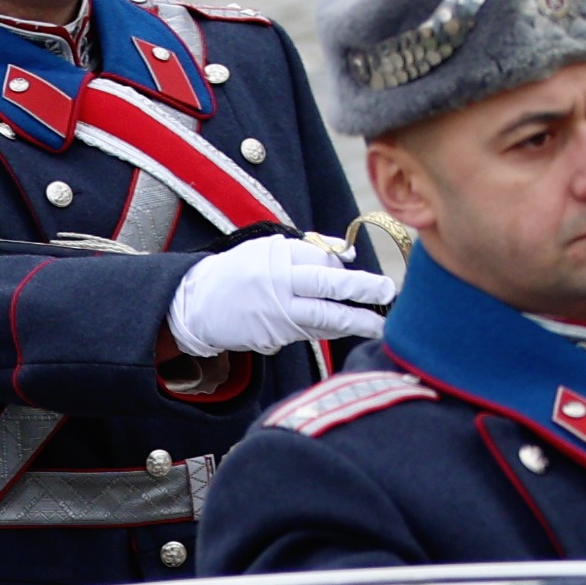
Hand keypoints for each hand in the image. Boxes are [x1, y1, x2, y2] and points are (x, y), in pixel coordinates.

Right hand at [168, 231, 398, 361]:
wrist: (198, 303)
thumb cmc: (240, 271)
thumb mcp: (267, 249)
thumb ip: (307, 250)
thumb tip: (348, 253)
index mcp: (277, 255)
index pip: (322, 260)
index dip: (346, 270)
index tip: (363, 277)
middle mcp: (278, 283)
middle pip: (327, 285)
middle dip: (361, 288)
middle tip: (387, 291)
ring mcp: (276, 312)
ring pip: (324, 317)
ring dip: (355, 321)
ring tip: (380, 324)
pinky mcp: (273, 335)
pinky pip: (310, 332)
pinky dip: (332, 331)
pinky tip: (350, 329)